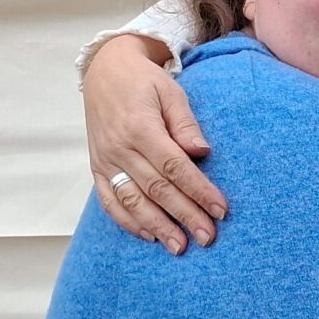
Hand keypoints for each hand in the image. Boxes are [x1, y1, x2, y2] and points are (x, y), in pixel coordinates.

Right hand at [86, 35, 227, 253]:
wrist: (104, 71)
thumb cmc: (143, 81)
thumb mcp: (170, 92)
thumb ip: (185, 124)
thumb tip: (202, 153)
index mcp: (141, 128)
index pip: (175, 167)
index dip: (199, 191)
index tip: (220, 210)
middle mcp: (120, 148)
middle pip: (157, 189)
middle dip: (185, 216)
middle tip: (208, 237)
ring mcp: (105, 161)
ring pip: (132, 201)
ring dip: (157, 226)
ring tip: (179, 247)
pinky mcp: (97, 168)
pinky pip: (109, 201)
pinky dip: (127, 221)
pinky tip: (149, 234)